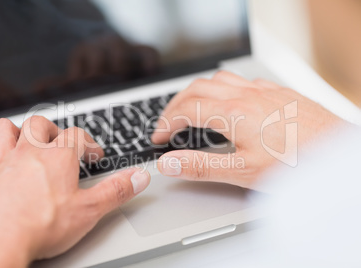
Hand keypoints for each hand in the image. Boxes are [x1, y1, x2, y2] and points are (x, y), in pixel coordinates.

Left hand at [0, 116, 149, 266]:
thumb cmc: (40, 226)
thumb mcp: (89, 210)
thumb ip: (117, 190)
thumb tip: (138, 177)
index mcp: (57, 158)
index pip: (77, 135)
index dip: (89, 142)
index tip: (94, 155)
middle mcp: (28, 154)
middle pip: (40, 124)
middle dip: (52, 130)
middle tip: (60, 143)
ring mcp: (2, 163)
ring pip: (5, 129)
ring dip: (16, 131)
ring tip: (25, 141)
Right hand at [151, 71, 343, 188]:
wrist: (339, 153)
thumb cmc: (298, 162)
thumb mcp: (243, 172)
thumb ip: (201, 166)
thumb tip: (168, 163)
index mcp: (234, 113)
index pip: (186, 111)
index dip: (166, 123)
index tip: (158, 136)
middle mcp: (246, 96)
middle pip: (197, 88)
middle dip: (175, 104)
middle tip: (166, 122)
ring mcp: (263, 91)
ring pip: (218, 79)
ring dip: (197, 91)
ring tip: (190, 107)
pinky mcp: (278, 93)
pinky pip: (241, 81)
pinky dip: (223, 88)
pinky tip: (229, 101)